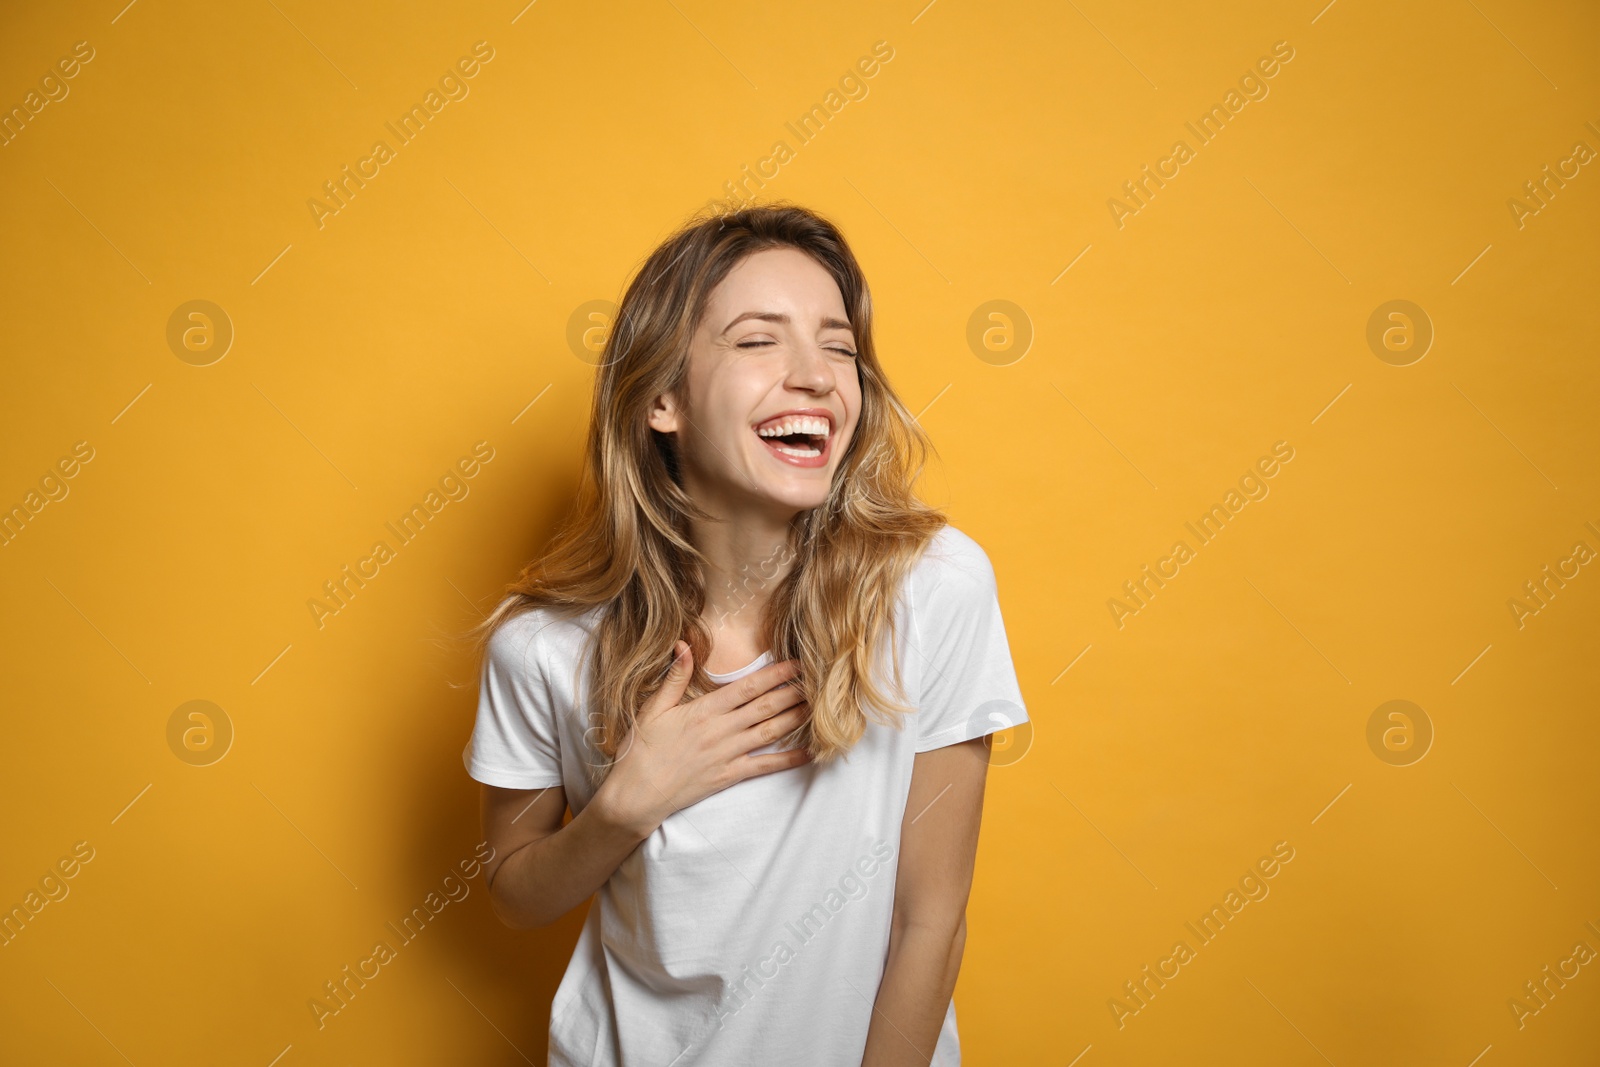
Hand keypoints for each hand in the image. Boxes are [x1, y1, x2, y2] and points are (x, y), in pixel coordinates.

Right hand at [594, 641, 812, 838]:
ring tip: (818, 706)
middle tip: (818, 680)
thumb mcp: (653, 708)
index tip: (796, 663)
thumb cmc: (641, 749)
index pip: (748, 687)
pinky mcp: (729, 776)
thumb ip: (674, 677)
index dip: (775, 674)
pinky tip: (809, 752)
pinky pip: (765, 766)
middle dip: (794, 691)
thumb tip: (683, 644)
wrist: (637, 794)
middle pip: (766, 707)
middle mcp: (721, 730)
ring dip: (796, 718)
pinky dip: (789, 759)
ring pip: (770, 732)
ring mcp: (728, 754)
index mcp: (704, 710)